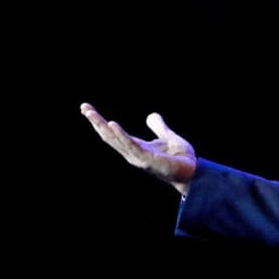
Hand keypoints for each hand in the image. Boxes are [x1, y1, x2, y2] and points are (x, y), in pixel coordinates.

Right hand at [80, 103, 196, 195]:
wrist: (194, 171)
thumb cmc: (180, 158)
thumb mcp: (168, 137)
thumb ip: (159, 127)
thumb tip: (151, 115)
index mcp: (136, 146)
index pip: (113, 133)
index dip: (100, 122)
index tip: (86, 108)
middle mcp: (133, 153)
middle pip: (109, 136)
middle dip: (96, 122)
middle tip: (84, 107)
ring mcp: (138, 158)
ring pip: (115, 140)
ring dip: (102, 126)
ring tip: (91, 113)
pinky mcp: (147, 161)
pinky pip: (131, 146)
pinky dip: (121, 135)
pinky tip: (112, 124)